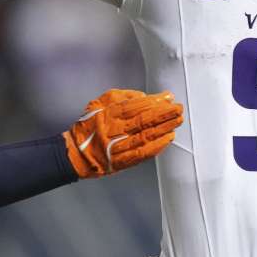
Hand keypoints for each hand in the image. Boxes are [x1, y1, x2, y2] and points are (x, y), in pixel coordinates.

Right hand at [63, 89, 182, 178]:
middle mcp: (114, 130)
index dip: (153, 102)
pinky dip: (157, 146)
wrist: (77, 153)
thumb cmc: (90, 125)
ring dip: (164, 128)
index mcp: (108, 114)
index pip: (135, 106)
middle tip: (178, 109)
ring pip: (145, 136)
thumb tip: (144, 96)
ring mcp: (119, 147)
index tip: (168, 97)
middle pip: (143, 120)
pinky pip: (142, 153)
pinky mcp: (123, 160)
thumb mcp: (100, 102)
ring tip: (177, 121)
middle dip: (164, 114)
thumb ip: (122, 97)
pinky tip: (168, 138)